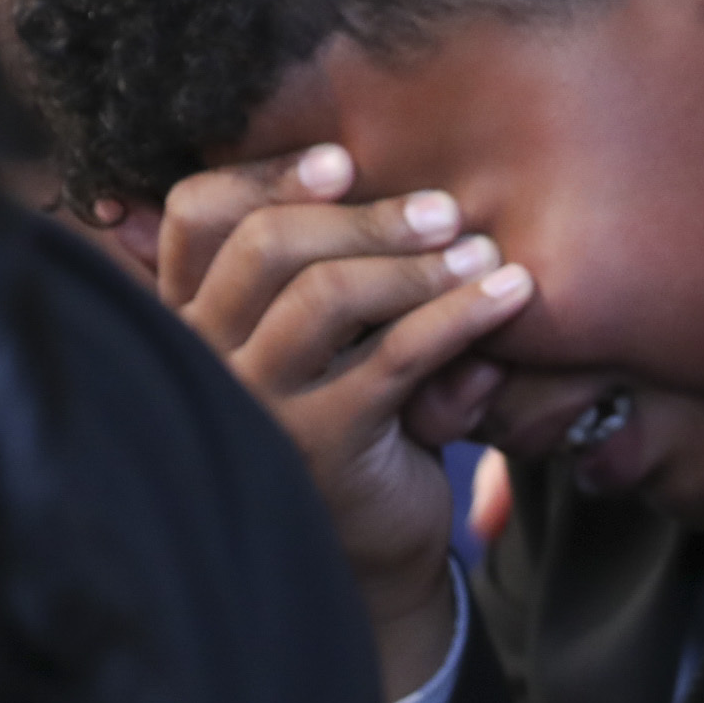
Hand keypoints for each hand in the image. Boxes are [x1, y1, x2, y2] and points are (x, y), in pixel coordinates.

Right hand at [156, 143, 533, 698]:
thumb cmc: (349, 415)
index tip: (345, 161)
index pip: (194, 215)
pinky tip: (511, 294)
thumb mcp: (318, 333)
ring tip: (484, 254)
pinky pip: (396, 356)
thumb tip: (351, 153)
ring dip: (416, 263)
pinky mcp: (322, 444)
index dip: (264, 174)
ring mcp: (258, 403)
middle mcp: (208, 355)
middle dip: (363, 216)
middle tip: (445, 210)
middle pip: (265, 244)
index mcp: (192, 314)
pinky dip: (460, 314)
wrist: (374, 549)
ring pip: (326, 294)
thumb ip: (312, 261)